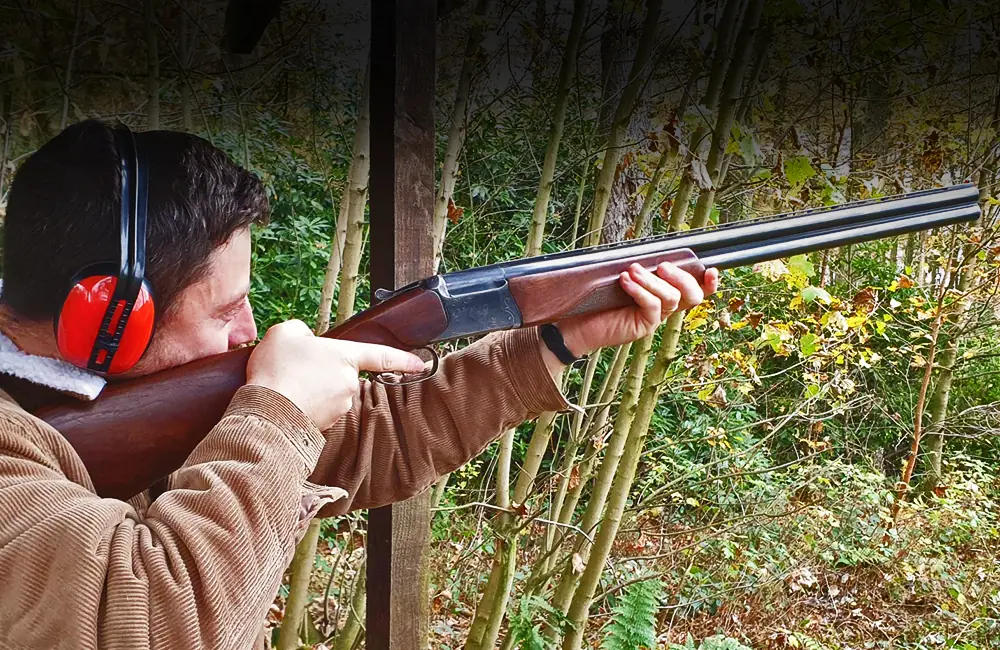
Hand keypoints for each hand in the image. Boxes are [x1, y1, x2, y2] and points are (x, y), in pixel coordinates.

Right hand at [246, 319, 425, 429]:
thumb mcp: (286, 333)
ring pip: (328, 394)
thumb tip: (305, 341)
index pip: (382, 356)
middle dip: (322, 373)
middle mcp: (349, 384)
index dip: (404, 359)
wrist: (265, 410)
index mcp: (346, 357)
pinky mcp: (325, 425)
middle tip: (295, 369)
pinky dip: (305, 406)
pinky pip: (318, 411)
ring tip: (286, 385)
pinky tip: (286, 400)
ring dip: (312, 391)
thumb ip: (301, 332)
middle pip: (342, 375)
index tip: (421, 365)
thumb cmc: (277, 369)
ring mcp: (339, 407)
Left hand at [543, 262, 718, 371]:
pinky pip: (652, 307)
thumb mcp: (621, 277)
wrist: (573, 323)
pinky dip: (640, 291)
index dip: (708, 282)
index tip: (711, 269)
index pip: (695, 290)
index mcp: (662, 294)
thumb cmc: (595, 297)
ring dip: (653, 280)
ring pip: (671, 299)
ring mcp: (653, 319)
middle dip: (682, 277)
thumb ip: (639, 267)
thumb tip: (647, 252)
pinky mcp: (641, 327)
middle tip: (661, 265)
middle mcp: (662, 308)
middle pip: (692, 296)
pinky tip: (624, 282)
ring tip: (632, 270)